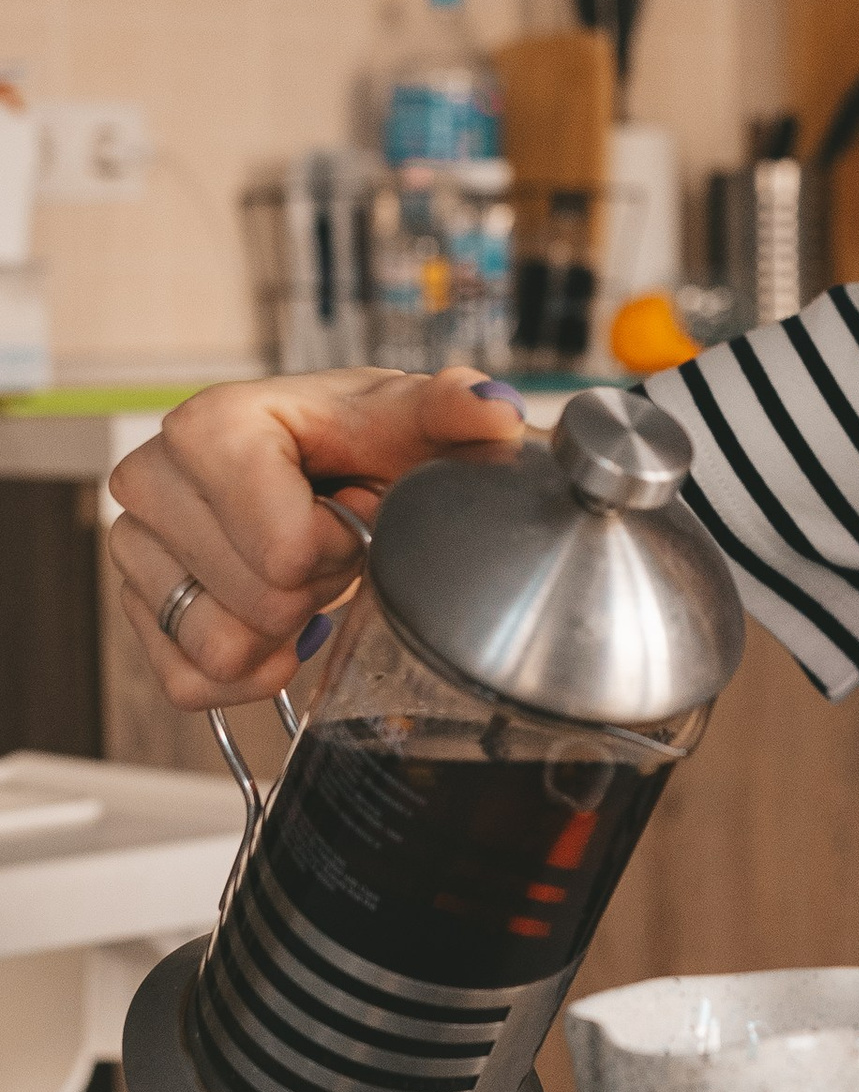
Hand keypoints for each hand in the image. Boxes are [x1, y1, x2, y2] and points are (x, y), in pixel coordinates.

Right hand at [104, 366, 527, 707]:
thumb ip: (454, 409)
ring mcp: (135, 546)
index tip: (354, 506)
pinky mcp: (138, 607)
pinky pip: (188, 682)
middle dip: (315, 584)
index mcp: (210, 426)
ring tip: (300, 570)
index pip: (284, 551)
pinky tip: (279, 622)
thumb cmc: (370, 441)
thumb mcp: (414, 421)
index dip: (340, 545)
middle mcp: (151, 479)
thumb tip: (489, 409)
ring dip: (281, 626)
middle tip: (330, 540)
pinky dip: (249, 670)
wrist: (341, 468)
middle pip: (258, 603)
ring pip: (219, 647)